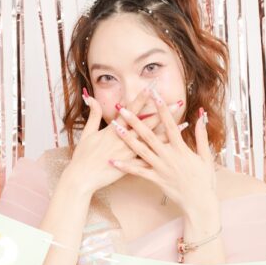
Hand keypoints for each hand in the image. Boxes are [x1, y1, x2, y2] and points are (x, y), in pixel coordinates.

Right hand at [65, 86, 185, 195]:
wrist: (81, 178)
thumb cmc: (82, 157)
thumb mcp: (87, 133)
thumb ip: (92, 114)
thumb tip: (91, 97)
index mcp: (113, 130)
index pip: (131, 109)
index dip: (142, 97)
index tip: (153, 86)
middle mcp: (124, 140)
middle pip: (148, 122)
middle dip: (163, 112)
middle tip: (177, 102)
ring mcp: (129, 153)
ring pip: (153, 140)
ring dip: (169, 131)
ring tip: (184, 124)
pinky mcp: (132, 166)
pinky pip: (152, 158)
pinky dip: (164, 152)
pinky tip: (176, 149)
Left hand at [108, 88, 215, 214]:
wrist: (200, 203)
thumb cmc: (205, 180)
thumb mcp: (206, 156)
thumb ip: (201, 136)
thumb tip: (200, 117)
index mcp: (181, 149)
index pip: (170, 125)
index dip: (162, 109)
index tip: (155, 95)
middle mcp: (168, 156)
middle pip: (149, 135)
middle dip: (135, 120)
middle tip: (123, 108)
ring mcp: (160, 168)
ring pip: (140, 150)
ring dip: (126, 138)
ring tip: (114, 127)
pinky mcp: (155, 179)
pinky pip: (138, 172)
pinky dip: (125, 166)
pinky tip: (113, 161)